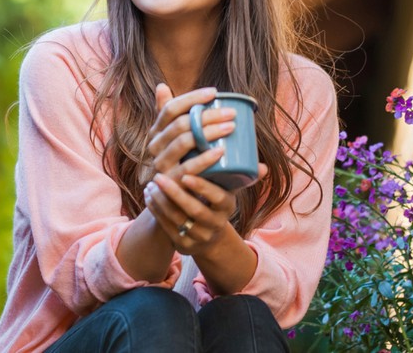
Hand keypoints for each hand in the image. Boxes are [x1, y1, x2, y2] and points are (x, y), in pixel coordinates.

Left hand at [143, 164, 267, 255]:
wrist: (210, 236)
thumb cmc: (217, 203)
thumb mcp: (229, 191)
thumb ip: (241, 176)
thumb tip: (264, 167)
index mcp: (227, 208)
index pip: (217, 198)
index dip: (202, 187)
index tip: (186, 175)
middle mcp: (215, 224)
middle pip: (194, 210)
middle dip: (175, 193)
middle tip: (159, 176)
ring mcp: (199, 237)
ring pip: (178, 218)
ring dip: (161, 200)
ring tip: (151, 183)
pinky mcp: (183, 245)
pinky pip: (166, 227)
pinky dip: (156, 210)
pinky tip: (148, 195)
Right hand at [146, 83, 235, 179]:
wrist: (174, 201)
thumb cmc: (183, 163)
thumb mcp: (176, 140)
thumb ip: (173, 117)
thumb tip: (160, 85)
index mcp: (156, 131)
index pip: (170, 108)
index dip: (191, 98)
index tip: (214, 93)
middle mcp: (154, 146)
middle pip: (180, 123)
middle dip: (208, 115)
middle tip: (232, 114)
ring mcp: (160, 164)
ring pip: (184, 141)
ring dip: (209, 132)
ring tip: (231, 127)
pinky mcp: (170, 182)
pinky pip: (188, 167)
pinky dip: (205, 159)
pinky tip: (221, 151)